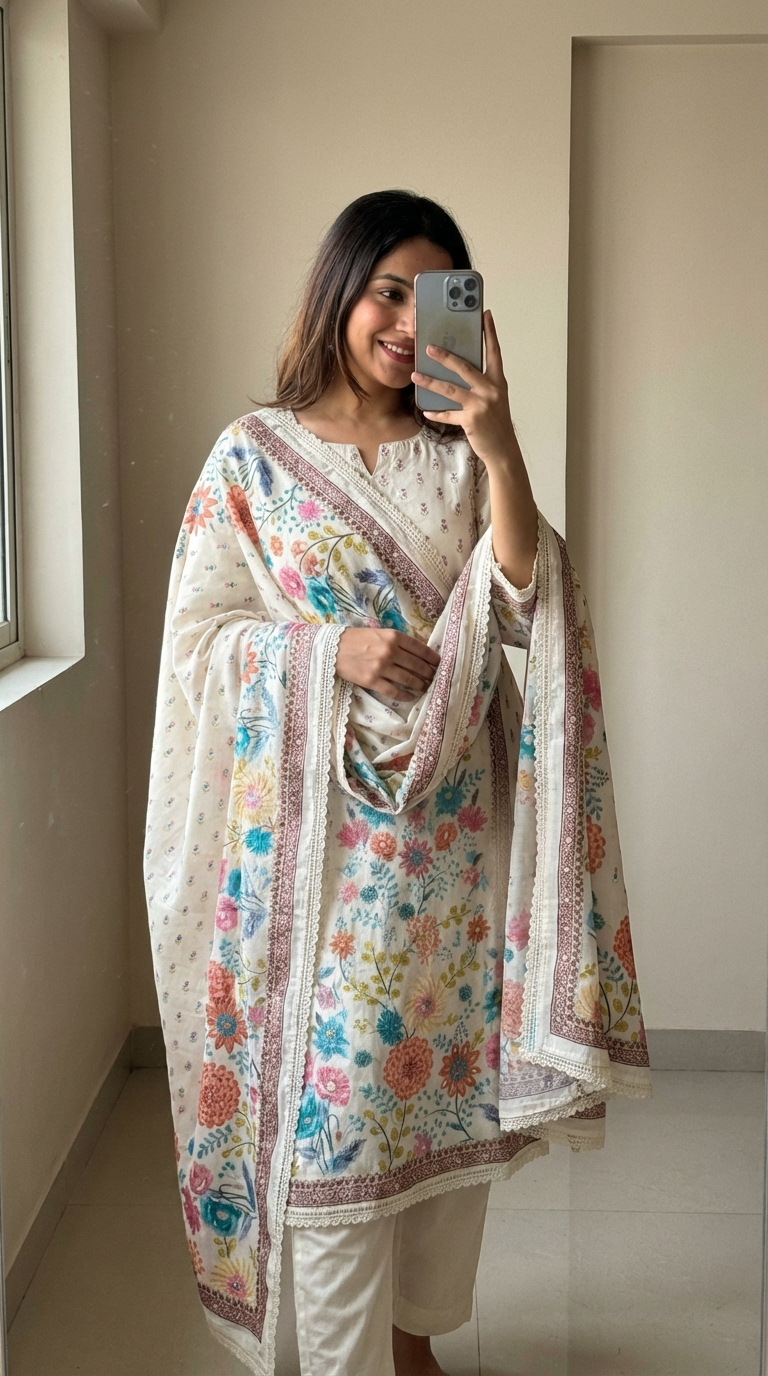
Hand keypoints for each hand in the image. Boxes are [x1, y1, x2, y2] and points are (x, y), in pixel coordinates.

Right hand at [336, 627, 439, 701]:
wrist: (332, 649)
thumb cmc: (356, 639)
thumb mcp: (379, 633)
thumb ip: (396, 641)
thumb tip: (416, 652)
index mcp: (392, 636)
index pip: (419, 648)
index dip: (432, 657)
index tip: (439, 663)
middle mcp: (390, 651)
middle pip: (417, 665)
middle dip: (429, 673)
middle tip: (435, 677)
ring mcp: (381, 667)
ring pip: (409, 679)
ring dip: (420, 685)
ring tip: (425, 687)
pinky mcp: (372, 681)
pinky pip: (394, 691)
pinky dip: (405, 695)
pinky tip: (411, 696)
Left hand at [414, 309, 537, 587]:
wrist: (503, 450)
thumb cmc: (497, 423)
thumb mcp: (494, 399)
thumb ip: (481, 383)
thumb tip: (460, 369)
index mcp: (498, 381)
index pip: (495, 352)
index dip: (490, 332)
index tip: (485, 314)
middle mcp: (491, 390)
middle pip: (466, 367)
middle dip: (446, 356)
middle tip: (429, 346)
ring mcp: (481, 405)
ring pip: (451, 389)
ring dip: (431, 382)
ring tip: (415, 376)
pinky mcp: (471, 420)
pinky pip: (448, 414)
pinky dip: (435, 412)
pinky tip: (424, 408)